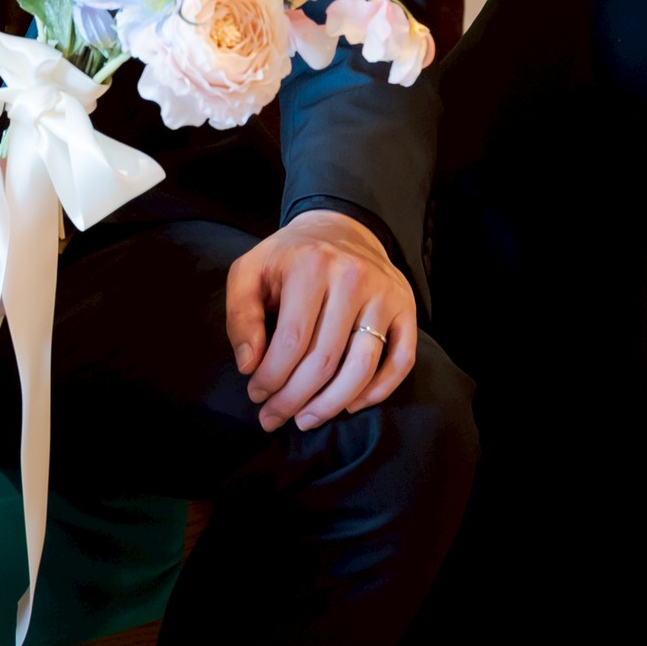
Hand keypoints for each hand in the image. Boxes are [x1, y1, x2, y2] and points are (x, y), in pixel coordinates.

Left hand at [225, 209, 416, 433]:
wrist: (341, 227)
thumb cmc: (290, 258)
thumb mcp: (251, 271)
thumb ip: (240, 314)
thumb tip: (249, 364)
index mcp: (312, 265)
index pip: (292, 341)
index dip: (271, 377)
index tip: (256, 394)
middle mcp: (353, 277)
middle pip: (325, 360)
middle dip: (294, 399)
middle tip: (274, 417)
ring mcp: (384, 294)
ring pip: (362, 368)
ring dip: (330, 405)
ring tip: (306, 419)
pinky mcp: (406, 308)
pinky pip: (399, 362)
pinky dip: (377, 392)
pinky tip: (349, 404)